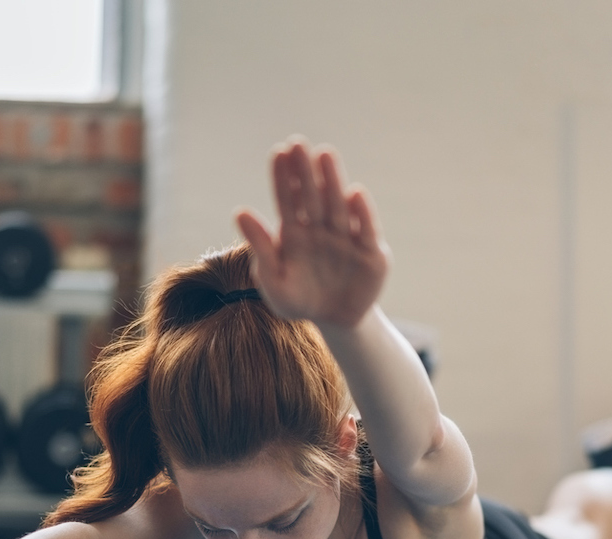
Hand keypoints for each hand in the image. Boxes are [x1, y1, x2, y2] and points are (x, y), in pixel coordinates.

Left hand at [236, 139, 389, 328]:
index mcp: (295, 232)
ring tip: (325, 154)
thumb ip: (259, 247)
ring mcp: (347, 238)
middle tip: (298, 144)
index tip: (278, 152)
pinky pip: (366, 230)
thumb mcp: (273, 280)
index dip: (283, 177)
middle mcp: (321, 228)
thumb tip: (239, 211)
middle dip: (306, 171)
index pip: (287, 199)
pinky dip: (361, 213)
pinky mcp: (371, 252)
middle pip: (313, 196)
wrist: (335, 322)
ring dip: (332, 181)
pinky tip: (354, 194)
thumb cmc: (298, 300)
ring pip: (338, 205)